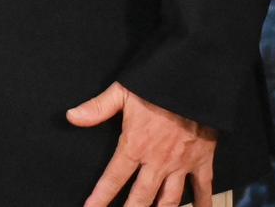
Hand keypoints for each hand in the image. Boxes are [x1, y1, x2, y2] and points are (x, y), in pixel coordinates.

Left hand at [67, 82, 215, 206]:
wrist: (192, 80)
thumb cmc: (157, 84)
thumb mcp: (122, 92)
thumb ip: (97, 108)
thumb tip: (72, 116)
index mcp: (136, 145)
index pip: (113, 178)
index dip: (100, 197)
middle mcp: (157, 161)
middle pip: (141, 198)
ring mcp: (180, 164)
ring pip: (169, 200)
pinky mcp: (201, 161)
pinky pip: (203, 188)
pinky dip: (203, 203)